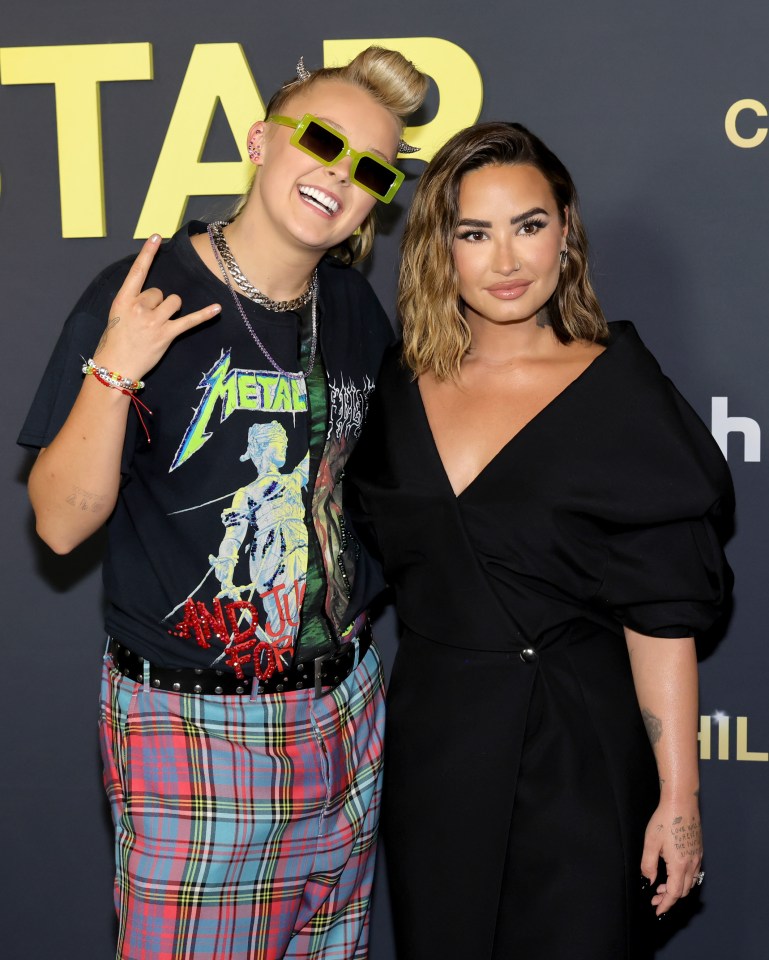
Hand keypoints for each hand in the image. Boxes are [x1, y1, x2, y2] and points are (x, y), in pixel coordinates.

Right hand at [93, 234, 220, 380]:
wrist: (116, 367)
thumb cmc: (115, 342)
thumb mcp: (117, 316)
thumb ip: (133, 302)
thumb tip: (151, 296)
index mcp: (124, 299)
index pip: (138, 271)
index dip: (148, 253)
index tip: (156, 237)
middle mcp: (139, 307)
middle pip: (160, 291)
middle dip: (158, 303)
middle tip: (147, 321)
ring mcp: (154, 321)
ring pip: (174, 302)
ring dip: (172, 310)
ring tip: (160, 324)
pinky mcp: (167, 334)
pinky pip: (189, 321)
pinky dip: (204, 315)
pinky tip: (217, 309)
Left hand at [641, 796, 702, 915]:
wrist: (681, 802)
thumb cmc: (664, 820)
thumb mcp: (651, 842)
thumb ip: (648, 864)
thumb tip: (650, 880)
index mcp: (679, 865)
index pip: (674, 893)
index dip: (666, 904)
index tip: (658, 910)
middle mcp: (692, 864)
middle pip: (684, 891)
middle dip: (670, 898)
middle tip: (655, 897)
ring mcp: (697, 857)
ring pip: (690, 882)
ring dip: (677, 889)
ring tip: (661, 886)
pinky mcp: (698, 850)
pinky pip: (693, 872)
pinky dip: (683, 879)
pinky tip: (672, 873)